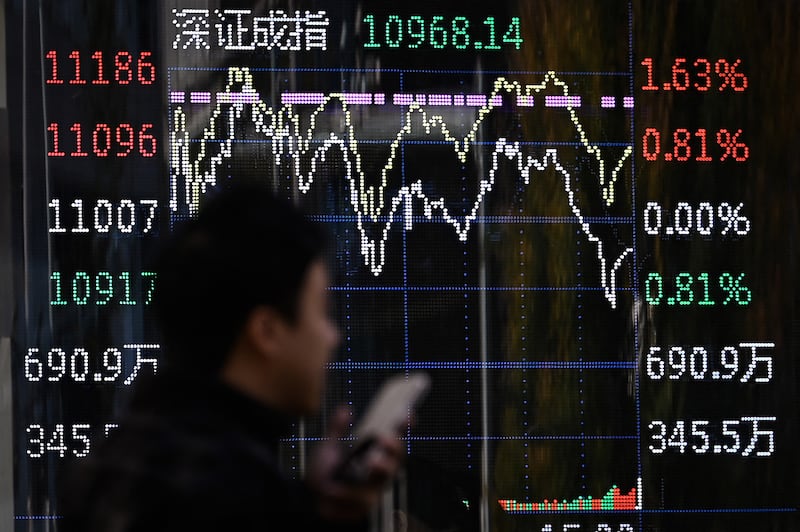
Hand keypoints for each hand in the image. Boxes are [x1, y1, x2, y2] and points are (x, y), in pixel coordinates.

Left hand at [307, 407, 404, 521]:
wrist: (312, 496)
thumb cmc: (326, 469)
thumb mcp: (329, 446)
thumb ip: (337, 429)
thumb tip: (345, 409)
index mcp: (375, 454)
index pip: (395, 440)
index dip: (404, 428)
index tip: (407, 416)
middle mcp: (379, 472)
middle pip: (396, 460)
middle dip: (393, 449)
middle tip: (383, 439)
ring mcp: (373, 490)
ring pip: (381, 481)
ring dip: (374, 472)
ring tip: (366, 463)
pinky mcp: (362, 507)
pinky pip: (358, 500)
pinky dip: (344, 493)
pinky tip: (332, 489)